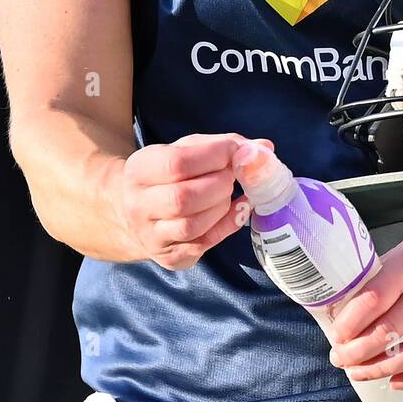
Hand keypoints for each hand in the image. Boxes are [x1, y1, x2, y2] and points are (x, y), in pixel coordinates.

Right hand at [117, 132, 272, 270]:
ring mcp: (151, 235)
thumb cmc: (170, 174)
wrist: (138, 213)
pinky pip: (203, 245)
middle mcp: (138, 205)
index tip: (234, 151)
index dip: (214, 155)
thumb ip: (224, 144)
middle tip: (231, 176)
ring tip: (228, 193)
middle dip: (219, 184)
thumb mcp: (188, 150)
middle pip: (183, 198)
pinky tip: (238, 210)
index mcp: (140, 170)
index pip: (177, 163)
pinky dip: (228, 226)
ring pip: (192, 225)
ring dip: (222, 206)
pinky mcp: (169, 257)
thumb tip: (265, 149)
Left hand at [327, 213, 402, 389]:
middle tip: (341, 357)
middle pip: (389, 330)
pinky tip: (399, 382)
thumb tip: (357, 299)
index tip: (337, 333)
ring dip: (381, 368)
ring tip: (361, 372)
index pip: (374, 297)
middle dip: (357, 351)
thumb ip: (390, 270)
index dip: (350, 321)